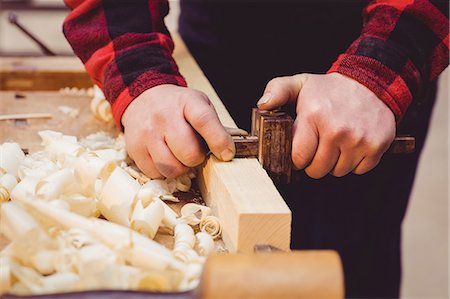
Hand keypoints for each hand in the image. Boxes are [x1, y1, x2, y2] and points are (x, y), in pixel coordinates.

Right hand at [122, 84, 234, 178]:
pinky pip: (156, 173)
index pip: (204, 121)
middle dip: (197, 159)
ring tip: (179, 156)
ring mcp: (147, 133)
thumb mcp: (199, 105)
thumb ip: (214, 126)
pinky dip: (164, 171)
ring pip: (171, 168)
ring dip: (181, 168)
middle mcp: (164, 116)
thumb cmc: (177, 106)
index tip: (226, 154)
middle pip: (189, 152)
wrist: (142, 98)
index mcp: (186, 102)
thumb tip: (229, 152)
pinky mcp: (134, 149)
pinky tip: (165, 157)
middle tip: (195, 153)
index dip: (219, 141)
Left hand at [257, 73, 395, 177]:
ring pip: (338, 172)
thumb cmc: (330, 89)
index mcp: (314, 116)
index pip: (299, 157)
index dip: (298, 157)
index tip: (302, 148)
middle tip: (319, 146)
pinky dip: (355, 162)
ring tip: (336, 143)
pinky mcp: (377, 146)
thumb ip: (277, 91)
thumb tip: (264, 104)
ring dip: (335, 163)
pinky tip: (352, 145)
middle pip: (317, 170)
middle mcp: (337, 129)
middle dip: (314, 162)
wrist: (372, 82)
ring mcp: (359, 139)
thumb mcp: (300, 83)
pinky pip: (359, 170)